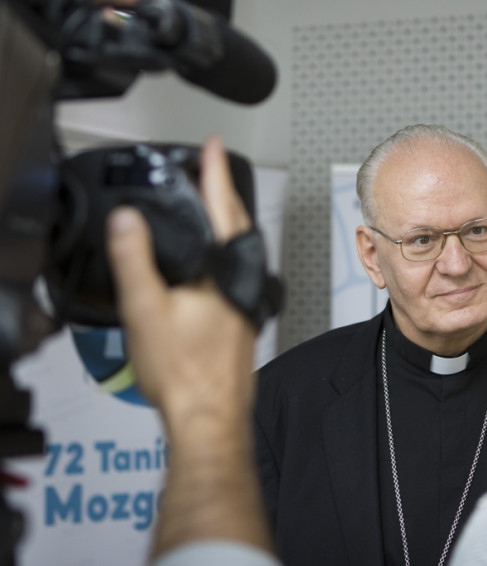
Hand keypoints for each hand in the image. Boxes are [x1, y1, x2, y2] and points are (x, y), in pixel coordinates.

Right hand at [106, 136, 255, 426]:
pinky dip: (224, 250)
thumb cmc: (186, 373)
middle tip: (213, 168)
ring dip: (227, 221)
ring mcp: (247, 301)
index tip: (216, 146)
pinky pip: (236, 269)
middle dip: (224, 192)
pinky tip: (210, 260)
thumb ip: (135, 259)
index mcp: (226, 271)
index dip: (215, 173)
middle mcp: (244, 282)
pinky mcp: (242, 318)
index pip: (223, 207)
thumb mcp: (146, 309)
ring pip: (240, 248)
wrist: (209, 415)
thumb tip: (128, 220)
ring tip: (212, 205)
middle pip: (238, 224)